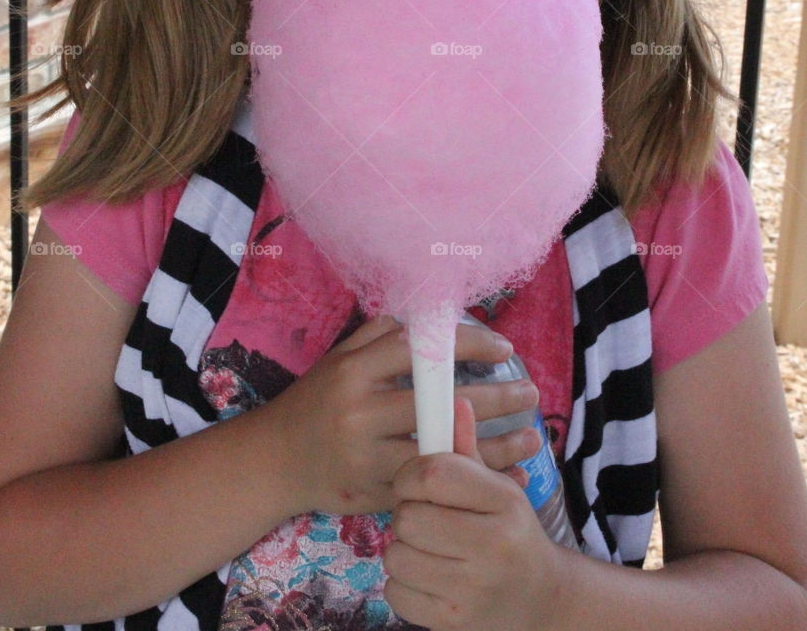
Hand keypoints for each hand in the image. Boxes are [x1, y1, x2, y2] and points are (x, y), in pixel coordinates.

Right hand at [265, 315, 542, 516]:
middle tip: (531, 393)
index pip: (420, 348)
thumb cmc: (316, 401)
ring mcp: (367, 455)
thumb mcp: (340, 359)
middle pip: (440, 402)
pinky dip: (471, 482)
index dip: (467, 344)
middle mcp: (360, 410)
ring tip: (532, 438)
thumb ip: (381, 334)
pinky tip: (504, 477)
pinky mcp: (373, 493)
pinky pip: (434, 488)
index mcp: (355, 369)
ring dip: (494, 446)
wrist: (274, 462)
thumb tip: (430, 314)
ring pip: (442, 451)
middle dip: (494, 397)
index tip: (504, 349)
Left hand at [382, 396, 568, 630]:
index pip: (434, 474)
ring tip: (427, 548)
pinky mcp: (452, 621)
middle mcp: (493, 546)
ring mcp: (472, 589)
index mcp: (504, 502)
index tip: (414, 480)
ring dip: (403, 549)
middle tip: (424, 517)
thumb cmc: (511, 532)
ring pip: (396, 554)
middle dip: (408, 513)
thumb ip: (468, 448)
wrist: (541, 600)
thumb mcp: (498, 488)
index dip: (411, 473)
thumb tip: (454, 401)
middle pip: (408, 516)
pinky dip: (403, 583)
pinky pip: (395, 592)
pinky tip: (428, 577)